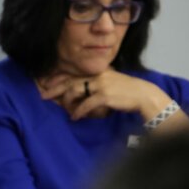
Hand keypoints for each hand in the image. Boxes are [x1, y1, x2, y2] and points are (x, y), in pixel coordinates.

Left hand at [39, 70, 169, 121]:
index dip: (58, 79)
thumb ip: (96, 84)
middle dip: (54, 89)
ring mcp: (101, 85)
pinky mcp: (104, 96)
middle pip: (70, 82)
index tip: (46, 83)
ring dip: (67, 103)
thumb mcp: (111, 81)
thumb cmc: (127, 91)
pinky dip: (78, 112)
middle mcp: (97, 75)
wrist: (144, 95)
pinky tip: (75, 117)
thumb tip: (80, 92)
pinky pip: (85, 105)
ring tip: (65, 111)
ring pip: (75, 92)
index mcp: (98, 71)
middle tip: (43, 95)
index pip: (73, 74)